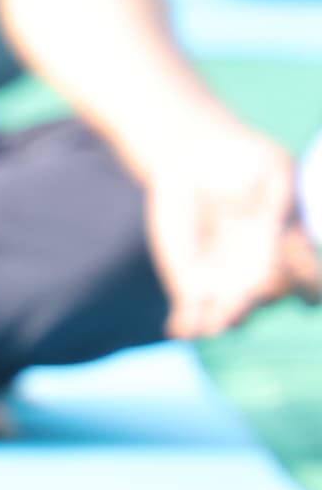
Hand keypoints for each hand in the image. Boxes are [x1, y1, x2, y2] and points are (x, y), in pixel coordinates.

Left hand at [141, 114, 321, 339]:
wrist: (200, 160)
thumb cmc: (248, 162)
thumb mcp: (273, 173)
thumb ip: (279, 204)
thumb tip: (283, 232)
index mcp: (293, 251)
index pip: (308, 278)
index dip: (309, 286)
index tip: (306, 290)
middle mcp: (265, 273)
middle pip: (268, 297)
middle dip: (260, 298)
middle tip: (251, 292)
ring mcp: (228, 281)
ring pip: (232, 313)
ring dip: (225, 319)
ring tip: (215, 322)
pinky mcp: (190, 281)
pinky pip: (191, 312)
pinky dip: (186, 324)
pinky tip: (180, 329)